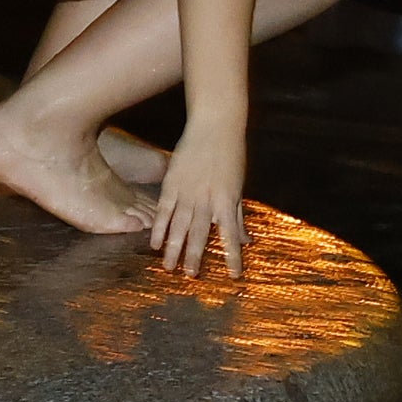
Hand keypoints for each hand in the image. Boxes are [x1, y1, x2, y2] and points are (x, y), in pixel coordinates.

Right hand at [150, 125, 247, 282]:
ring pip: (179, 226)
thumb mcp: (238, 186)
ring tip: (169, 268)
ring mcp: (187, 191)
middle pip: (199, 234)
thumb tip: (246, 240)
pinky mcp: (172, 183)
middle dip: (195, 258)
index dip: (232, 257)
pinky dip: (159, 228)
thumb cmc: (231, 154)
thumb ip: (238, 215)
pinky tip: (154, 244)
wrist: (215, 125)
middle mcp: (207, 199)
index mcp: (227, 200)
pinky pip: (164, 210)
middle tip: (190, 277)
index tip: (234, 275)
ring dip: (174, 249)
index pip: (231, 235)